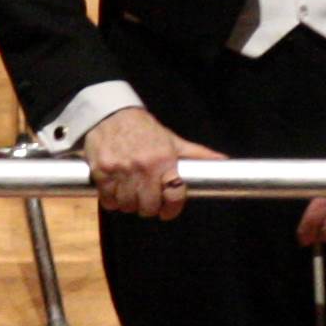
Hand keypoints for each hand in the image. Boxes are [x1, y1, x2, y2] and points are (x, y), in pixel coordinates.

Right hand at [87, 104, 225, 219]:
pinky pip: (108, 200)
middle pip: (148, 206)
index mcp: (164, 159)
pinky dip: (111, 200)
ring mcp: (120, 170)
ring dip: (129, 204)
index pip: (173, 194)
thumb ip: (196, 154)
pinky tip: (115, 190)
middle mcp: (142, 166)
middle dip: (148, 207)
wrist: (111, 114)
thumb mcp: (172, 140)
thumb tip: (224, 160)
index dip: (171, 208)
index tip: (167, 211)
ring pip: (127, 205)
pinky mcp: (101, 171)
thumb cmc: (144, 129)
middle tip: (147, 200)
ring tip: (130, 193)